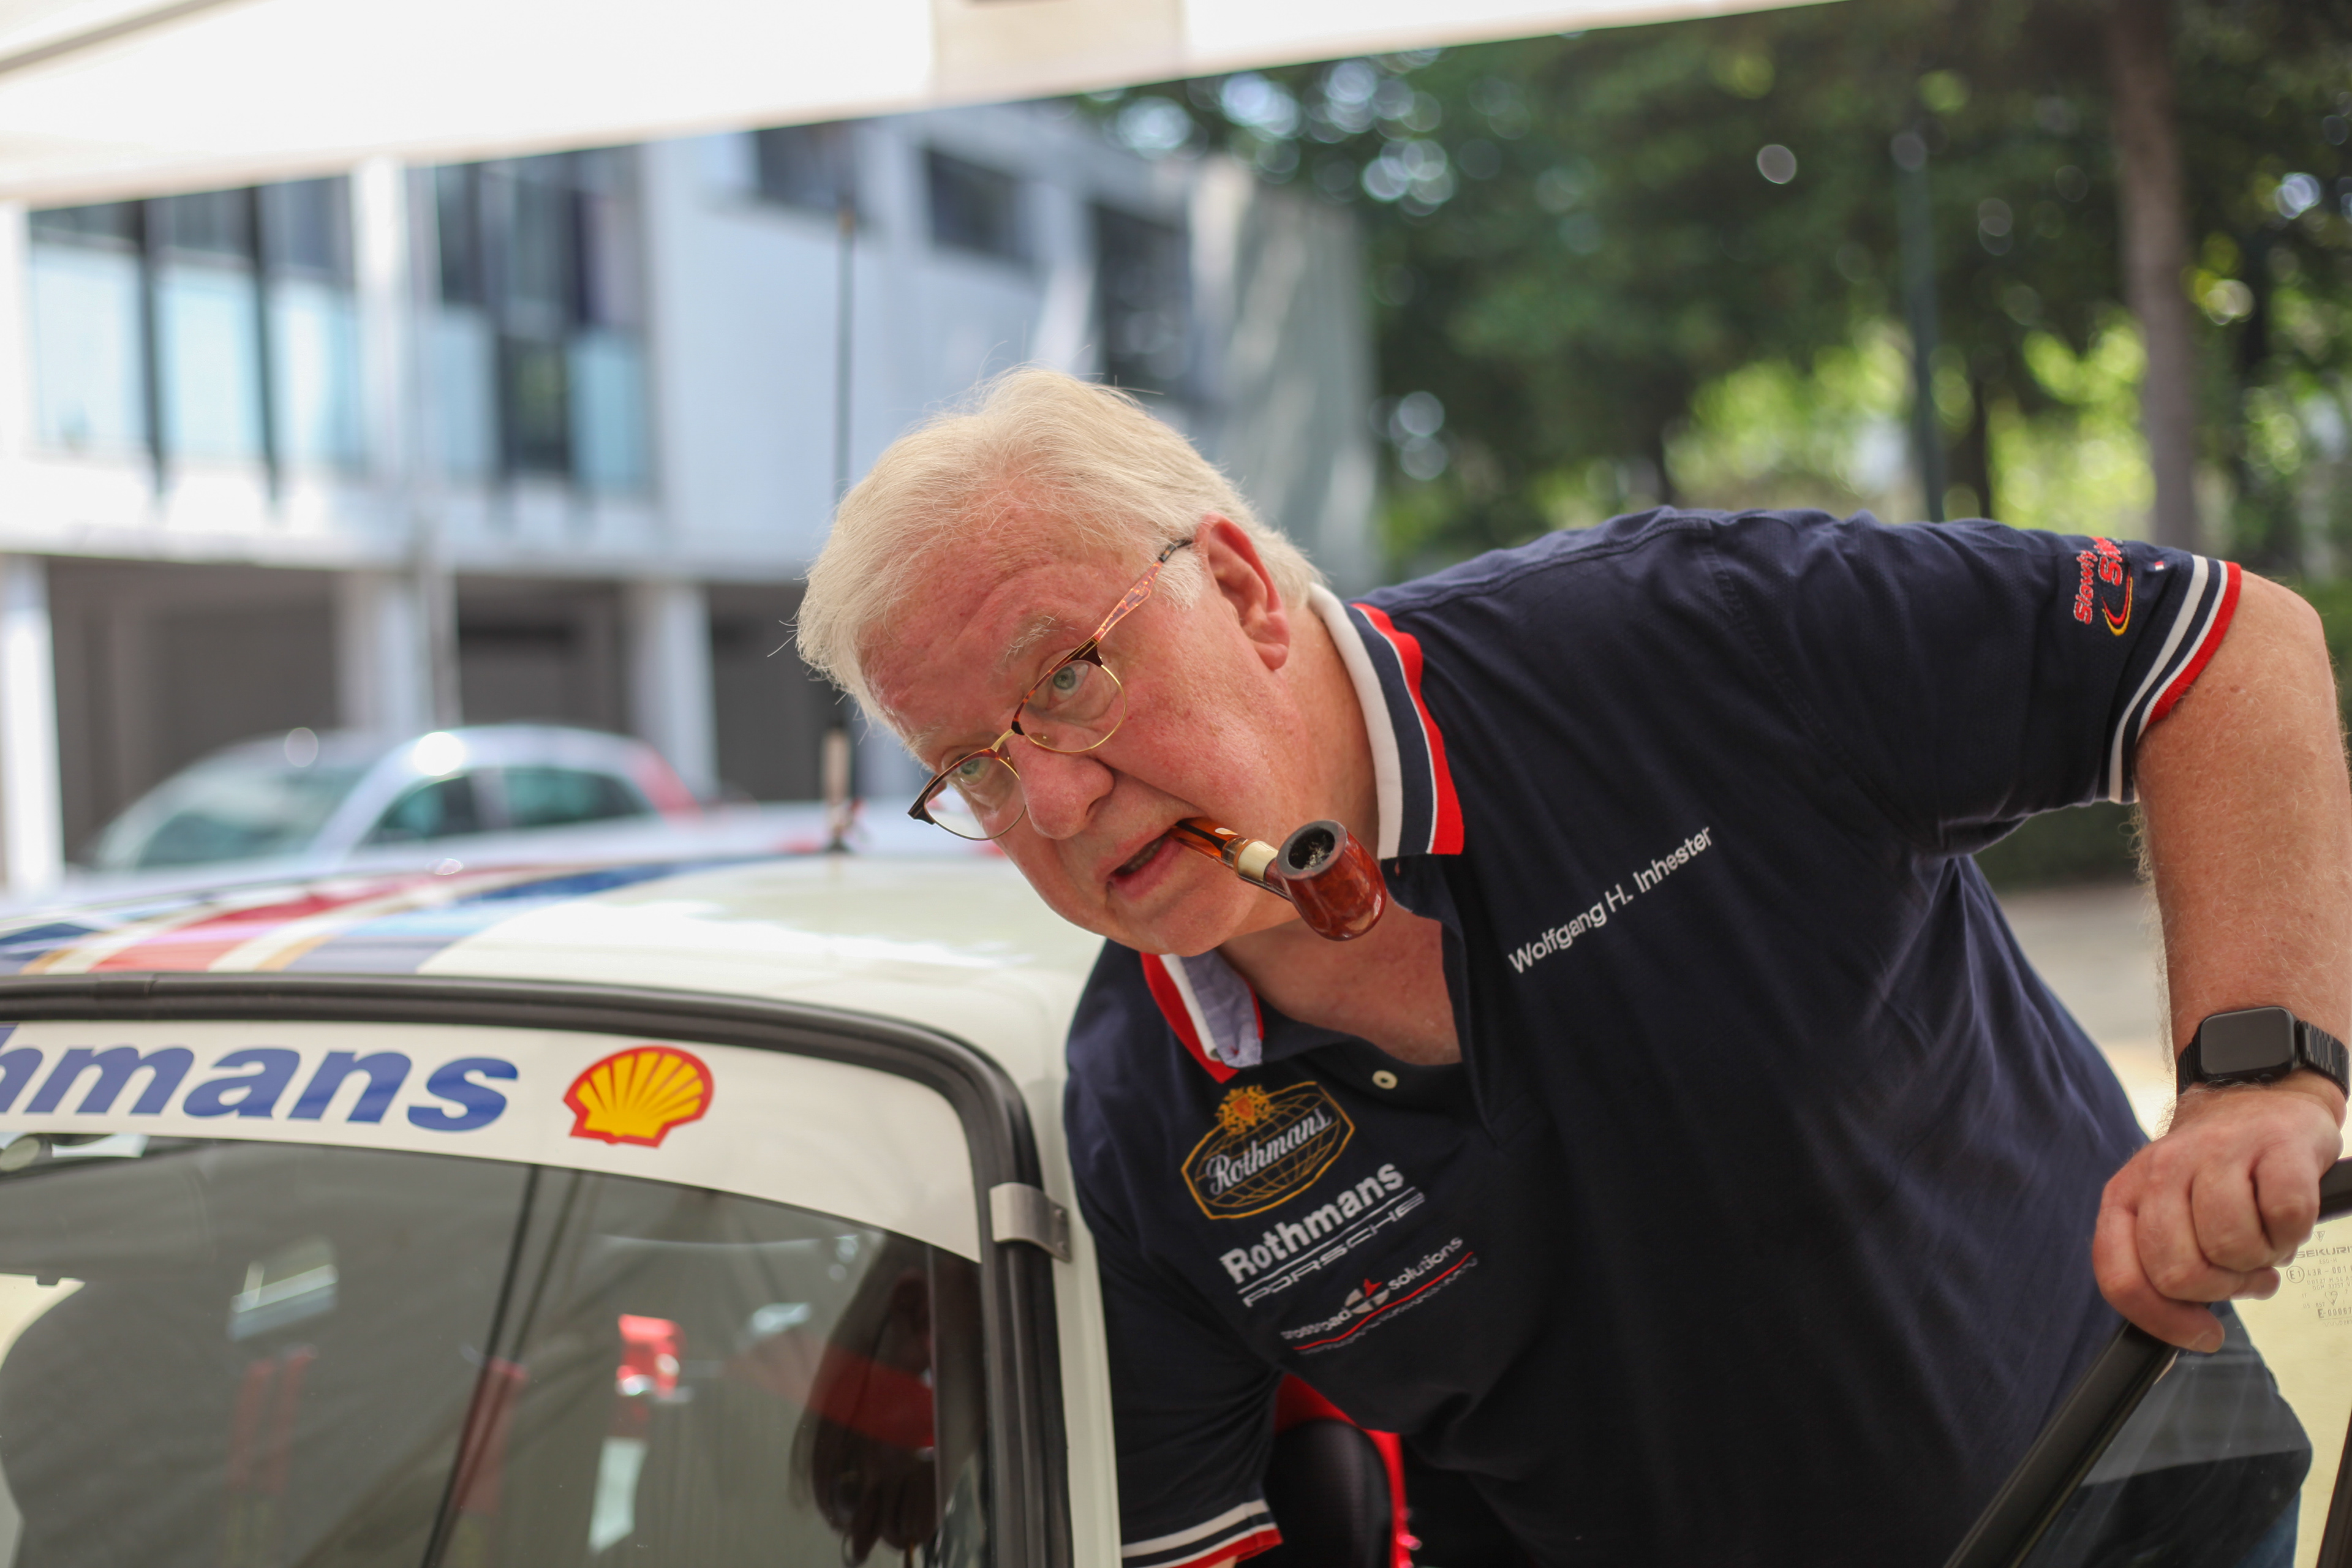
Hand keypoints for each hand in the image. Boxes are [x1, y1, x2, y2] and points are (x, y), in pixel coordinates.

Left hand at [2093, 1073, 2343, 1351]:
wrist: (2258, 1098)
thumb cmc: (2214, 1174)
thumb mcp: (2168, 1215)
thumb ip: (2162, 1268)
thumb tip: (2186, 1336)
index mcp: (2125, 1196)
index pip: (2121, 1277)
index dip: (2161, 1321)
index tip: (2201, 1334)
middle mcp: (2161, 1171)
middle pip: (2179, 1272)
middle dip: (2221, 1288)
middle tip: (2242, 1271)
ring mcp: (2216, 1154)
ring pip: (2232, 1248)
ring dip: (2259, 1260)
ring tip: (2263, 1236)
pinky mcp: (2275, 1146)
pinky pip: (2286, 1217)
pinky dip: (2293, 1231)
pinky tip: (2285, 1216)